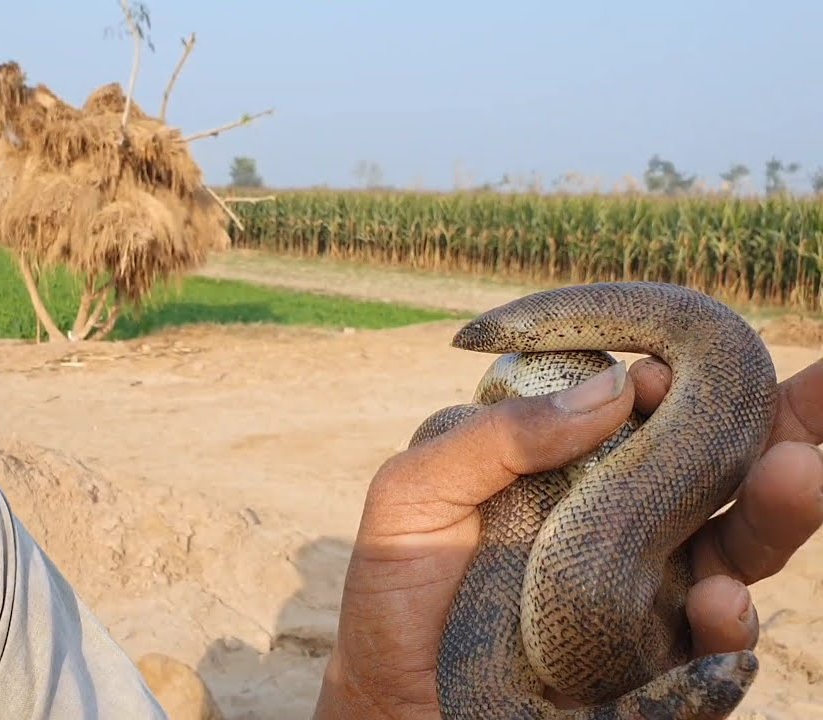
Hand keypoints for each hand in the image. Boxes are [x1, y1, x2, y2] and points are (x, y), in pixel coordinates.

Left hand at [313, 359, 822, 718]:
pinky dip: (726, 630)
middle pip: (720, 473)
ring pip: (737, 551)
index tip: (684, 363)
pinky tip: (721, 606)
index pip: (650, 416)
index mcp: (574, 473)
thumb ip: (495, 438)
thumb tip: (613, 389)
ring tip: (798, 474)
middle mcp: (626, 528)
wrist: (389, 696)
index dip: (684, 383)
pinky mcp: (655, 673)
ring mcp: (648, 599)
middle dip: (784, 429)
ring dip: (774, 512)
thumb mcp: (414, 495)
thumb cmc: (398, 587)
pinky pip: (711, 654)